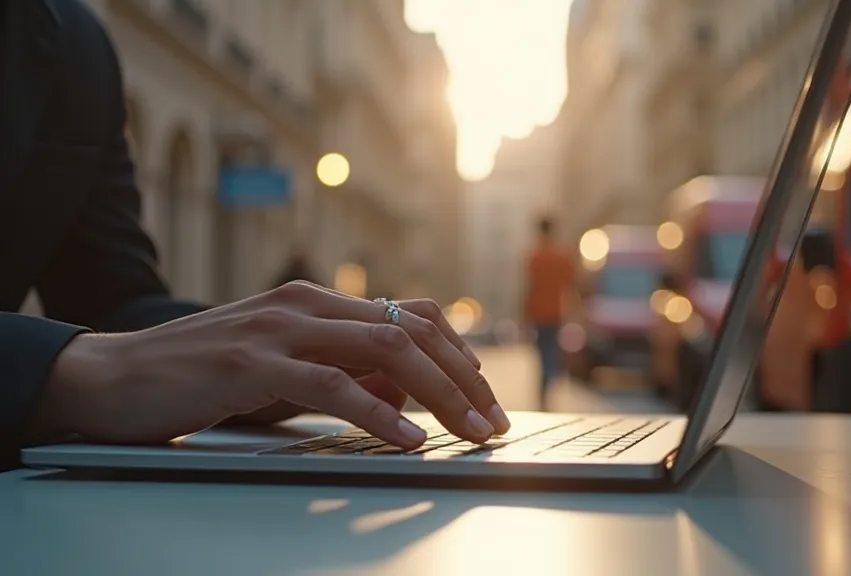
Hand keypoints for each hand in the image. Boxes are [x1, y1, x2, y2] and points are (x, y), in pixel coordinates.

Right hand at [32, 282, 508, 449]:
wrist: (114, 376)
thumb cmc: (201, 377)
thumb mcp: (284, 373)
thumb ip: (344, 375)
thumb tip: (405, 396)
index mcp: (316, 303)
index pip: (410, 315)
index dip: (457, 353)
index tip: (483, 394)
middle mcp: (306, 306)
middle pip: (412, 331)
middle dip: (463, 377)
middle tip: (492, 419)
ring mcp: (280, 329)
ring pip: (385, 351)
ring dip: (439, 394)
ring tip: (469, 430)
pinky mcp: (252, 364)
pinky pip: (333, 385)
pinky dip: (379, 413)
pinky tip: (407, 438)